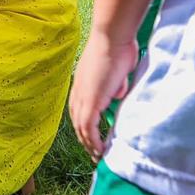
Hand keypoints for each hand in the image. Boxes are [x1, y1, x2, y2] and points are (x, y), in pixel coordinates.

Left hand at [69, 31, 139, 161]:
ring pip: (81, 127)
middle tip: (94, 153)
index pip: (78, 111)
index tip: (91, 138)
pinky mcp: (91, 100)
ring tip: (97, 156)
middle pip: (76, 121)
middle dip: (85, 139)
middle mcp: (78, 92)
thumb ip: (114, 84)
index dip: (84, 126)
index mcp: (81, 85)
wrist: (111, 38)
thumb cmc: (116, 49)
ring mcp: (83, 96)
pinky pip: (89, 126)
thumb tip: (117, 94)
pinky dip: (94, 140)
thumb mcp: (116, 72)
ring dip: (89, 143)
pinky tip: (99, 150)